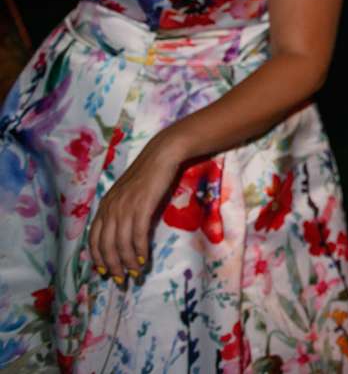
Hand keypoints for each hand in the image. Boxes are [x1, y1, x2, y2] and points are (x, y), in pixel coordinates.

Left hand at [87, 135, 184, 283]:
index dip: (97, 258)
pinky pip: (138, 235)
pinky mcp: (142, 207)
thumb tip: (121, 236)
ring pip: (121, 244)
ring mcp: (126, 208)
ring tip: (135, 274)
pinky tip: (143, 259)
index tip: (104, 272)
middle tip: (121, 280)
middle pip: (106, 245)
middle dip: (112, 266)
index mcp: (105, 206)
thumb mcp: (127, 195)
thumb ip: (120, 212)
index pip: (94, 239)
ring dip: (127, 263)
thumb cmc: (148, 175)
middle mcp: (111, 209)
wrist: (162, 155)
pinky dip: (139, 250)